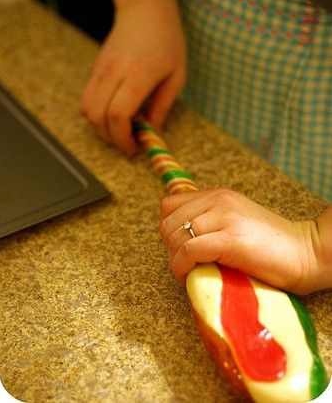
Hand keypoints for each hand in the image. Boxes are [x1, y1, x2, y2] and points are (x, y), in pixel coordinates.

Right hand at [80, 0, 185, 154]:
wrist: (144, 9)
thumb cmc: (167, 41)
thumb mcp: (176, 75)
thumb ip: (162, 106)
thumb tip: (151, 133)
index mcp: (139, 74)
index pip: (118, 113)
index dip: (123, 137)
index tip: (134, 147)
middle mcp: (115, 71)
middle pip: (98, 115)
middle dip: (111, 138)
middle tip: (128, 143)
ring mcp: (101, 69)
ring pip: (87, 109)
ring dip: (100, 128)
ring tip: (120, 130)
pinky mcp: (95, 68)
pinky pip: (86, 98)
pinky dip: (96, 114)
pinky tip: (113, 114)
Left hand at [159, 188, 329, 294]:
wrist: (306, 252)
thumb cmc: (271, 245)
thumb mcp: (236, 222)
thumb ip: (212, 222)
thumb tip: (181, 240)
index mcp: (218, 195)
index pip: (169, 205)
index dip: (169, 229)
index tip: (181, 248)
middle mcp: (218, 201)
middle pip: (168, 223)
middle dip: (170, 249)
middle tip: (186, 265)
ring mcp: (224, 218)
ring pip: (176, 237)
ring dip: (176, 261)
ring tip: (190, 274)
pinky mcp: (230, 239)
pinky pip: (189, 251)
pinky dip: (182, 268)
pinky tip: (191, 278)